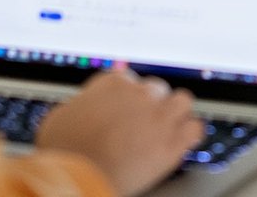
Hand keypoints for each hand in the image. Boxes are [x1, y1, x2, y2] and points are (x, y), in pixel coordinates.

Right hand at [35, 68, 203, 196]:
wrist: (78, 177)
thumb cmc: (65, 151)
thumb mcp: (61, 116)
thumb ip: (82, 105)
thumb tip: (82, 109)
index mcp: (113, 83)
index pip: (131, 80)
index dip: (128, 98)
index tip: (126, 109)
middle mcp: (139, 93)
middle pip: (157, 89)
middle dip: (151, 105)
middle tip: (143, 123)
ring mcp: (159, 115)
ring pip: (182, 101)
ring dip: (175, 113)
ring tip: (167, 127)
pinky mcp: (172, 140)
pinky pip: (195, 127)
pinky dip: (189, 134)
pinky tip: (181, 141)